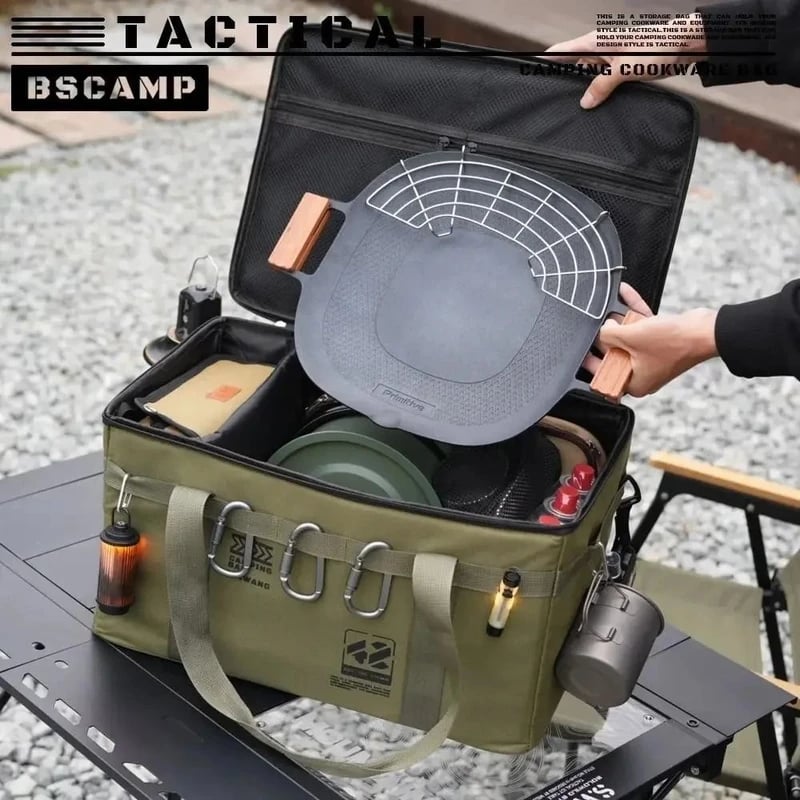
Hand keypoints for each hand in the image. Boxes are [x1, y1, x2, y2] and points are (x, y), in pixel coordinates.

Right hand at [544, 14, 707, 108]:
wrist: (685, 45)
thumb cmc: (656, 48)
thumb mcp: (624, 69)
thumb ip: (601, 87)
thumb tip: (584, 104)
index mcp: (593, 43)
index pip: (559, 52)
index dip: (543, 63)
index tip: (529, 78)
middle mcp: (597, 50)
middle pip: (570, 67)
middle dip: (561, 84)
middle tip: (549, 104)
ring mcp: (607, 60)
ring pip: (586, 78)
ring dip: (581, 91)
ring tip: (571, 110)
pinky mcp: (619, 69)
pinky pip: (600, 83)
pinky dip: (596, 93)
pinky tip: (594, 107)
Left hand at [582, 283, 718, 396]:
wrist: (706, 331)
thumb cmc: (673, 343)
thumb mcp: (629, 338)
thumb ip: (608, 334)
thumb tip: (602, 329)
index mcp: (634, 383)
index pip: (606, 376)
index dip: (592, 364)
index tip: (581, 353)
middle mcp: (643, 372)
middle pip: (615, 354)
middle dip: (606, 337)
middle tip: (593, 327)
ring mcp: (652, 355)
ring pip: (629, 337)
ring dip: (619, 320)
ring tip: (606, 307)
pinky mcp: (661, 340)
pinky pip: (642, 324)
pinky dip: (633, 310)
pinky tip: (624, 293)